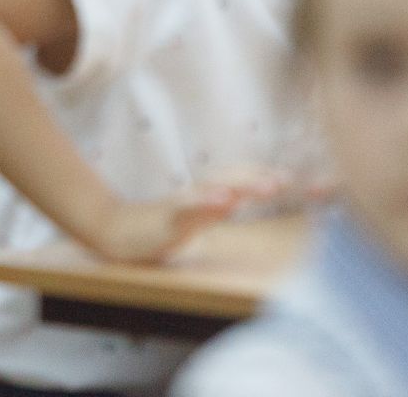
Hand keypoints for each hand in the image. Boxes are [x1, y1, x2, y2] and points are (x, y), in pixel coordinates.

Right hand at [78, 181, 272, 263]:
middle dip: (261, 177)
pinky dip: (207, 202)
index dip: (264, 175)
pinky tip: (224, 201)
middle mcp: (196, 194)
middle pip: (232, 178)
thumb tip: (240, 199)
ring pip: (216, 188)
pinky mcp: (166, 217)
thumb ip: (216, 209)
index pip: (238, 179)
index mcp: (205, 196)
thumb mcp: (194, 221)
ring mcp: (182, 204)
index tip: (292, 178)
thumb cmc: (156, 228)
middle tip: (288, 179)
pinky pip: (188, 207)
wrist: (114, 232)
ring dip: (244, 185)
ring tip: (270, 186)